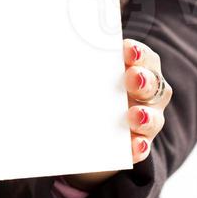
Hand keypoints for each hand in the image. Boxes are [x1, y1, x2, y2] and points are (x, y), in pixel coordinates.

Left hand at [63, 38, 173, 189]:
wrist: (88, 125)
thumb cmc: (89, 87)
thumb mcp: (82, 74)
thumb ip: (74, 66)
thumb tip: (41, 58)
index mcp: (138, 69)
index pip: (144, 57)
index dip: (139, 52)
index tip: (126, 50)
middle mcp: (149, 93)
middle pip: (154, 85)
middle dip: (144, 80)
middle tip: (132, 78)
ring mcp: (148, 119)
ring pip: (155, 117)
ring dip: (147, 116)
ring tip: (134, 116)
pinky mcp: (139, 142)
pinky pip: (143, 146)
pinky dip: (140, 146)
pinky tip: (134, 146)